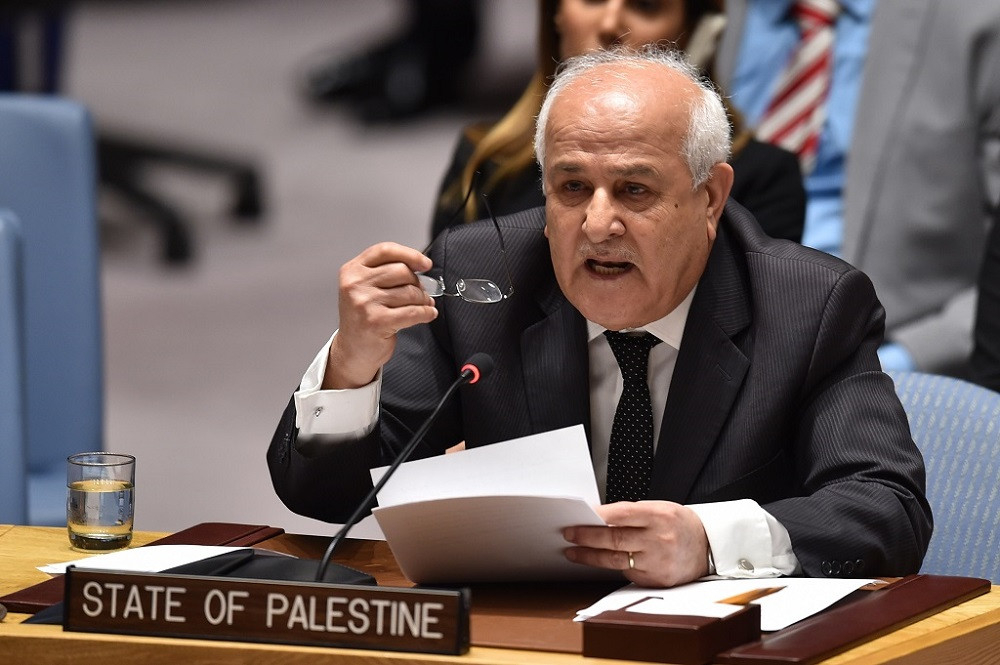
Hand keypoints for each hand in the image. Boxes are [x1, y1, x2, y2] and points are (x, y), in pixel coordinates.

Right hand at [324, 242, 436, 388]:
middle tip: (421, 293)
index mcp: (352, 271)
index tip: (425, 263)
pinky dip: (426, 313)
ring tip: (422, 305)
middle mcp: (355, 285)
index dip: (409, 254)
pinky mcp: (376, 322)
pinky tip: (428, 314)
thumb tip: (420, 266)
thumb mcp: (365, 289)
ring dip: (422, 300)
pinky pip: (412, 312)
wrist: (352, 351)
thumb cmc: (363, 318)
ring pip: (409, 292)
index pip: (385, 250)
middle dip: (417, 283)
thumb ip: (385, 273)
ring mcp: (364, 303)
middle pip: (401, 270)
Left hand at [563, 501, 709, 586]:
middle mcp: (659, 540)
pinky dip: (614, 565)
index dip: (599, 516)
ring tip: (574, 552)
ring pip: (616, 560)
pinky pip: (627, 572)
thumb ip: (632, 513)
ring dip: (591, 556)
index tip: (580, 516)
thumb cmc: (679, 524)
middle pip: (615, 539)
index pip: (623, 514)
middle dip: (587, 537)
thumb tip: (599, 518)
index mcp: (660, 516)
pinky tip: (602, 560)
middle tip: (570, 534)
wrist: (707, 547)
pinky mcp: (656, 580)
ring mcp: (658, 562)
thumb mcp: (660, 508)